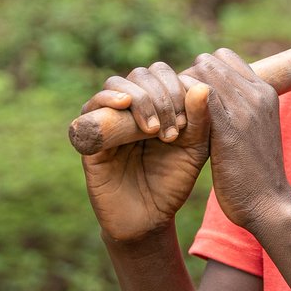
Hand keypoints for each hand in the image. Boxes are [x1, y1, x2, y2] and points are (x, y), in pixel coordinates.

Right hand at [80, 62, 210, 242]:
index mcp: (157, 104)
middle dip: (161, 95)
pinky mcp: (89, 135)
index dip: (176, 88)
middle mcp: (131, 107)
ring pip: (117, 84)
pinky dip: (107, 99)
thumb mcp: (194, 150)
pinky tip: (124, 104)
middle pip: (141, 74)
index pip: (163, 74)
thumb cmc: (172, 181)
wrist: (148, 217)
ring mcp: (109, 118)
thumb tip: (201, 87)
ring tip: (154, 129)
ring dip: (140, 99)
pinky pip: (90, 107)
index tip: (187, 122)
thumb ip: (201, 120)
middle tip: (173, 130)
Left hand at [185, 49, 290, 228]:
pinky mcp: (230, 127)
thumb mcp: (255, 133)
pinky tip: (171, 128)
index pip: (225, 57)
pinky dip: (179, 104)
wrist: (270, 205)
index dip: (203, 73)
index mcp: (265, 91)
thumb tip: (214, 99)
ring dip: (180, 90)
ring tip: (171, 117)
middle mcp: (258, 93)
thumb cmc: (257, 174)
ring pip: (200, 73)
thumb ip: (241, 111)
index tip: (190, 99)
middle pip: (209, 61)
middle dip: (187, 79)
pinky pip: (196, 95)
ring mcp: (246, 108)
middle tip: (175, 108)